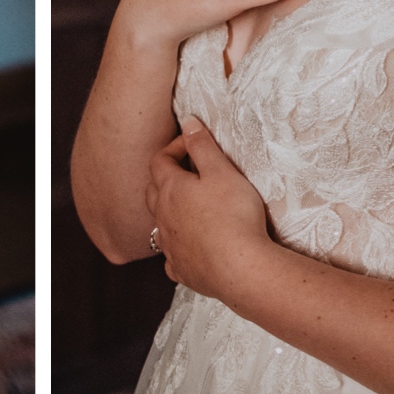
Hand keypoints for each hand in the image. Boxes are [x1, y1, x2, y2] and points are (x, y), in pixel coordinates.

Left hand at [146, 121, 272, 300]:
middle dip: (166, 177)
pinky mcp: (182, 271)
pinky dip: (177, 248)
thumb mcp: (222, 171)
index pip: (159, 160)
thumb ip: (202, 146)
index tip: (193, 143)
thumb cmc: (234, 216)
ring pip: (159, 225)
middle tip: (188, 172)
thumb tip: (188, 123)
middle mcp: (163, 218)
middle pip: (152, 191)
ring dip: (169, 212)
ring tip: (188, 208)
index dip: (174, 147)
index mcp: (170, 190)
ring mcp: (170, 247)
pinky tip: (190, 248)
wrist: (240, 269)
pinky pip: (172, 258)